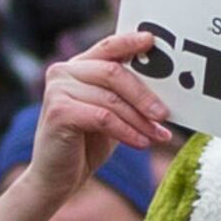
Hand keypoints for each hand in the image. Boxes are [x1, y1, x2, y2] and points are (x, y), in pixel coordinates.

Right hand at [24, 34, 172, 205]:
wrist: (56, 179)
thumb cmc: (85, 146)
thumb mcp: (110, 114)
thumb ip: (125, 96)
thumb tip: (164, 93)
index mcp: (77, 67)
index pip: (107, 47)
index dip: (130, 41)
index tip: (153, 42)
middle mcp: (63, 72)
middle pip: (113, 72)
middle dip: (144, 94)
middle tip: (165, 113)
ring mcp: (57, 90)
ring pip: (111, 98)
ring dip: (139, 120)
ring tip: (157, 135)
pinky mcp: (59, 112)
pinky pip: (103, 117)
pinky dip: (126, 131)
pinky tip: (140, 143)